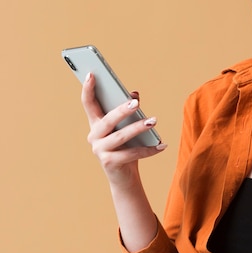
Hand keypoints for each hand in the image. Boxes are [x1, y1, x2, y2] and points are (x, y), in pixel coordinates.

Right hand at [81, 73, 165, 187]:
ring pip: (121, 136)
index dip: (88, 89)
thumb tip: (134, 94)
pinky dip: (148, 149)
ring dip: (138, 128)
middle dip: (122, 110)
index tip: (92, 74)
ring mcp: (100, 151)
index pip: (88, 104)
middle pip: (108, 120)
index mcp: (96, 124)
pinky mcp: (110, 163)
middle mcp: (94, 136)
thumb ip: (129, 110)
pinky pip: (131, 154)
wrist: (124, 177)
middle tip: (137, 103)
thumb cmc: (125, 147)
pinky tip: (161, 145)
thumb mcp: (126, 127)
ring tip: (154, 121)